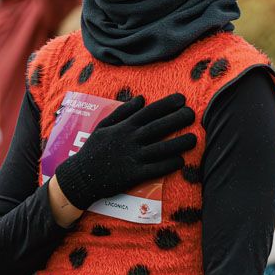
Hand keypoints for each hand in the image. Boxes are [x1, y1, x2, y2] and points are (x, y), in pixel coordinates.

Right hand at [53, 94, 196, 210]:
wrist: (80, 176)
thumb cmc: (92, 149)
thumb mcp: (103, 126)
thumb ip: (122, 112)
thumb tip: (141, 98)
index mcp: (124, 127)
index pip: (149, 112)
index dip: (166, 104)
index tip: (181, 99)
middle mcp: (130, 140)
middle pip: (158, 127)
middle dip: (177, 119)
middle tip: (192, 114)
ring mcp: (133, 157)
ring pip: (161, 148)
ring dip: (178, 143)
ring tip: (193, 138)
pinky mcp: (134, 175)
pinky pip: (155, 169)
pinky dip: (169, 165)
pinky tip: (181, 161)